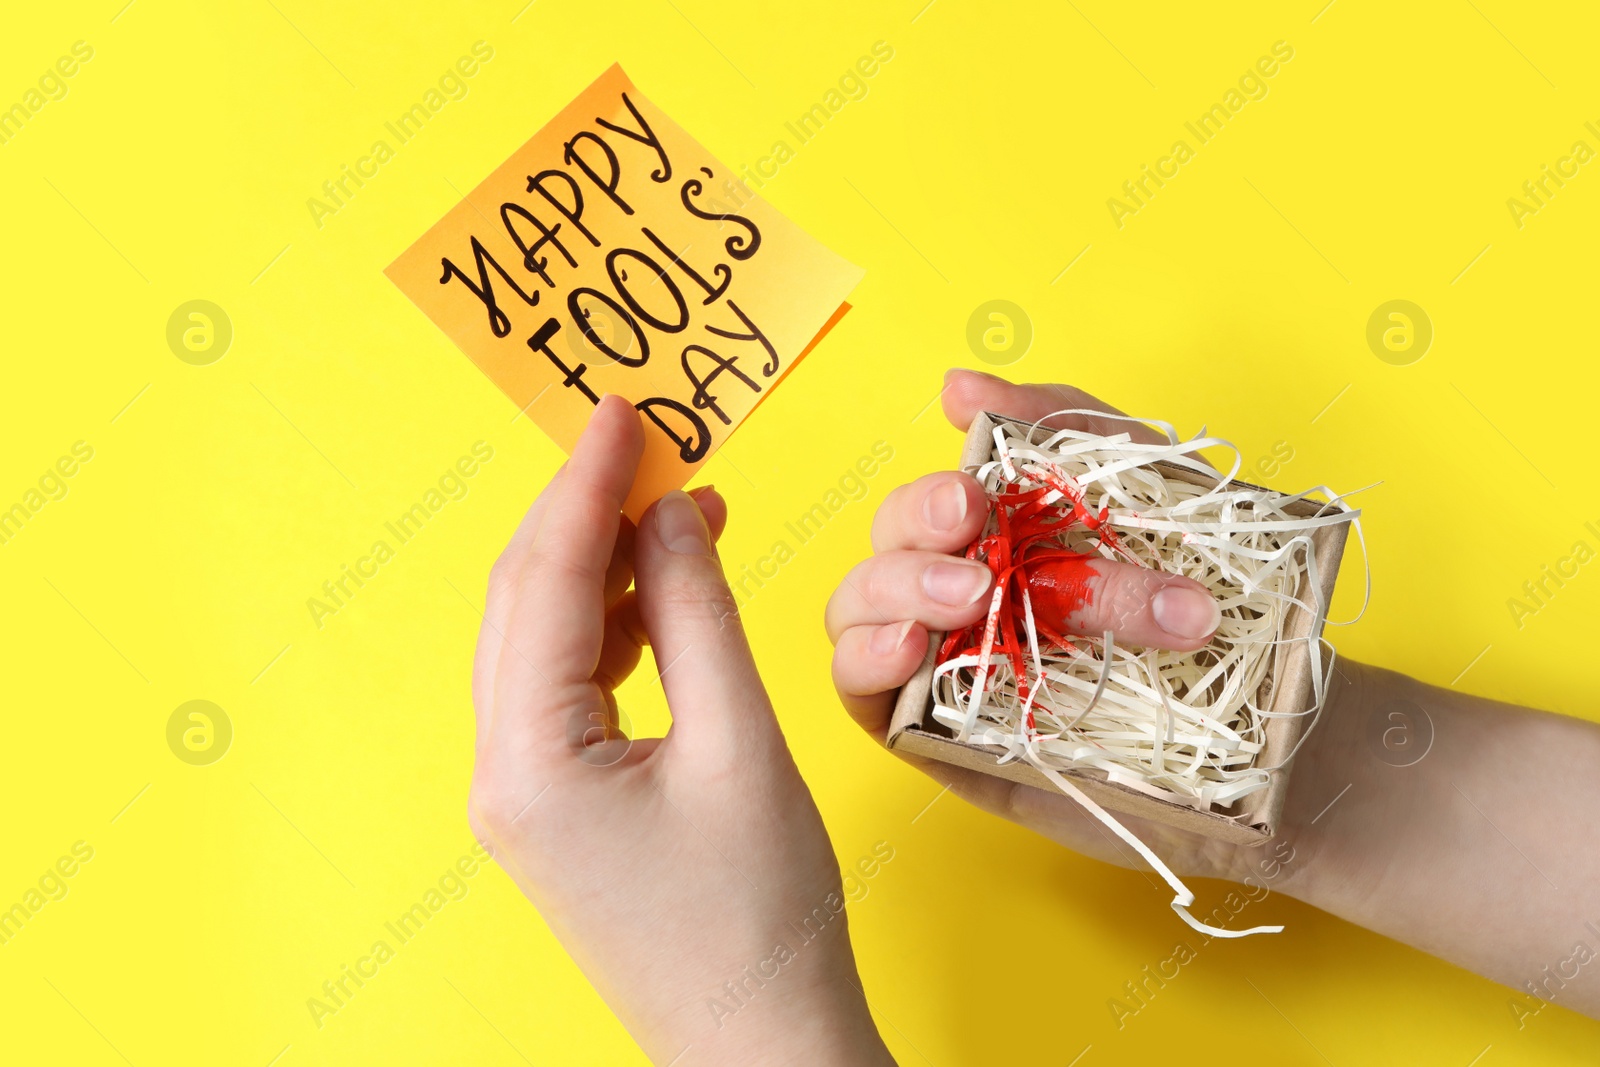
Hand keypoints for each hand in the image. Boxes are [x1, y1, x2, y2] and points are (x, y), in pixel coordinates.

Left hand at [469, 396, 892, 1065]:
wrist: (761, 1042)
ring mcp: (521, 793)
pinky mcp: (554, 803)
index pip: (542, 582)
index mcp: (529, 764)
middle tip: (654, 448)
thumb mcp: (740, 743)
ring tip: (681, 512)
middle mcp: (501, 775)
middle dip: (585, 515)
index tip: (621, 409)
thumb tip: (672, 511)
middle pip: (521, 602)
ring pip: (540, 638)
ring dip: (602, 568)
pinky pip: (566, 684)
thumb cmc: (760, 915)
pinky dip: (612, 625)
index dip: (584, 484)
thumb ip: (697, 612)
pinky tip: (664, 590)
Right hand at [825, 369, 1250, 881]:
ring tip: (966, 602)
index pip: (926, 502)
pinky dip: (864, 660)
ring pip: (857, 609)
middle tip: (982, 564)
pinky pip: (858, 690)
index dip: (933, 494)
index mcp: (991, 535)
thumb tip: (955, 385)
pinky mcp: (935, 734)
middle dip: (918, 541)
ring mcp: (940, 661)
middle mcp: (954, 591)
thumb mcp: (1149, 486)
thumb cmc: (1203, 595)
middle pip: (888, 547)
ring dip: (894, 594)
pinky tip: (907, 650)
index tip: (976, 498)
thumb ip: (1061, 427)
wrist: (1263, 717)